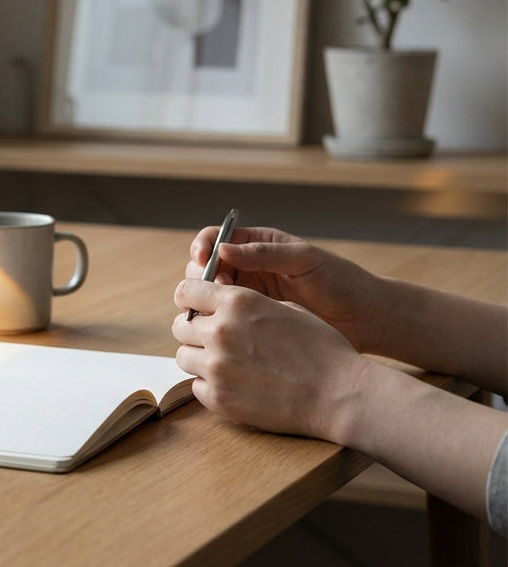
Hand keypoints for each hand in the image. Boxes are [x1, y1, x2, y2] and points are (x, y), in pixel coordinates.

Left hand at [172, 278, 371, 441]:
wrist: (339, 394)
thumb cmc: (322, 349)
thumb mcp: (286, 309)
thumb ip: (247, 305)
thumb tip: (221, 305)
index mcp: (238, 302)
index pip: (185, 291)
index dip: (190, 299)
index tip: (197, 308)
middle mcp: (220, 331)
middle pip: (180, 326)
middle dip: (194, 330)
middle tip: (214, 340)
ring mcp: (216, 367)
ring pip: (183, 356)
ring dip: (200, 358)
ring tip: (228, 364)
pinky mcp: (218, 398)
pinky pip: (197, 386)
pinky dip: (211, 386)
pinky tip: (237, 385)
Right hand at [187, 226, 385, 353]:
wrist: (365, 318)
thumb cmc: (341, 281)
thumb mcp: (304, 260)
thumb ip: (264, 253)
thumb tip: (222, 249)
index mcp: (257, 245)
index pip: (216, 239)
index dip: (203, 247)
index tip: (204, 260)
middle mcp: (248, 269)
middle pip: (205, 268)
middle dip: (202, 277)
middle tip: (219, 289)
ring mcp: (248, 297)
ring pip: (209, 296)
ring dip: (206, 301)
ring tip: (224, 310)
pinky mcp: (253, 323)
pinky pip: (225, 320)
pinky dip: (218, 322)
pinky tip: (227, 327)